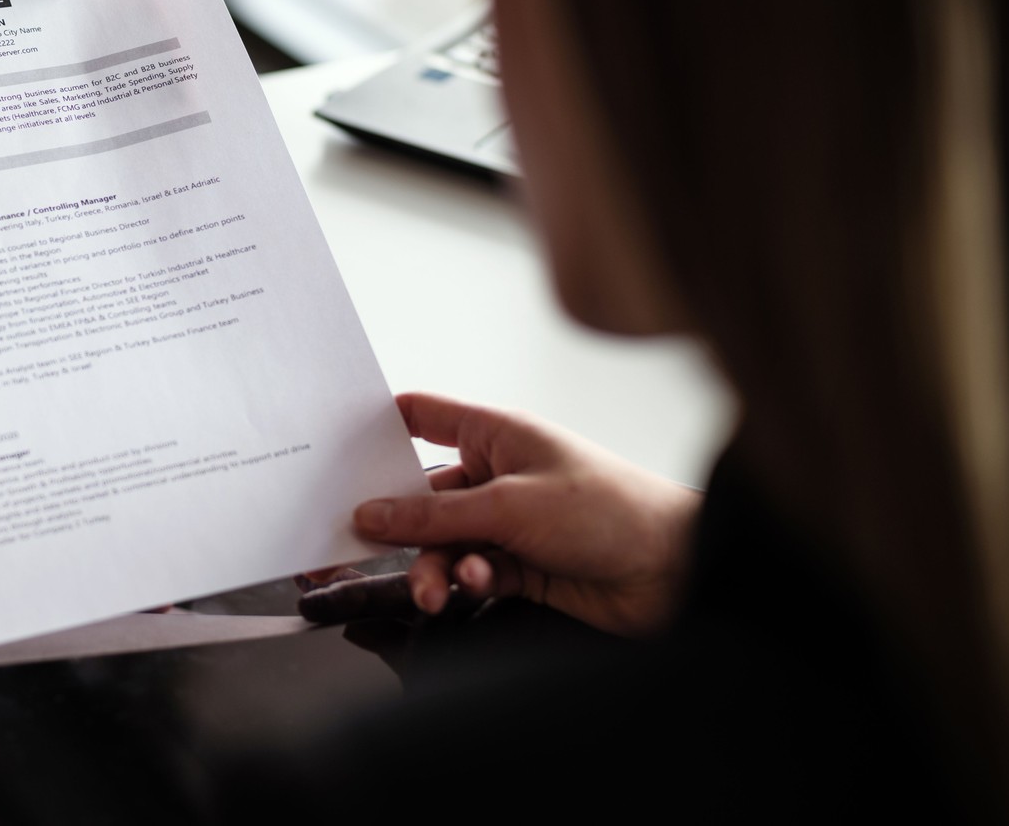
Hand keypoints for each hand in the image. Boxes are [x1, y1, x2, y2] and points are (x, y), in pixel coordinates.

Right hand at [351, 392, 700, 636]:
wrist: (676, 572)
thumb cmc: (608, 510)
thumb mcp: (509, 506)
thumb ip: (434, 516)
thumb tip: (369, 514)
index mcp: (494, 433)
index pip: (421, 416)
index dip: (376, 428)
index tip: (332, 452)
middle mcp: (495, 472)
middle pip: (421, 495)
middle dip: (398, 526)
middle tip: (361, 550)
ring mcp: (506, 520)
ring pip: (441, 542)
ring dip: (433, 566)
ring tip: (436, 592)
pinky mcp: (518, 564)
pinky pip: (468, 571)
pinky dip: (466, 581)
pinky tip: (479, 585)